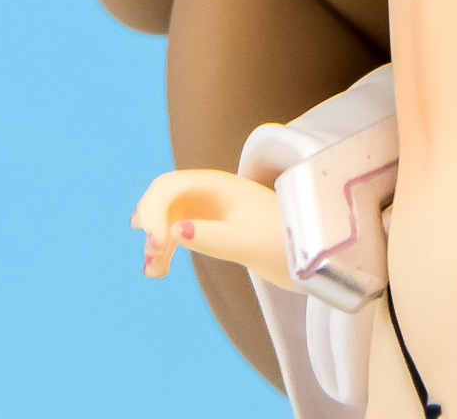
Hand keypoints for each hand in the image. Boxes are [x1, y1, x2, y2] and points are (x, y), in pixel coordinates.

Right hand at [133, 169, 294, 290]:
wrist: (307, 252)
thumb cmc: (284, 243)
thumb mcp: (249, 243)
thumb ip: (213, 236)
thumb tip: (175, 231)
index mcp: (222, 185)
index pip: (172, 185)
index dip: (156, 211)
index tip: (159, 245)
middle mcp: (211, 192)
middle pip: (162, 195)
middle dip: (150, 221)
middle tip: (152, 255)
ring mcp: (208, 209)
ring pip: (166, 215)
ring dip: (153, 239)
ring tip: (153, 271)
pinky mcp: (209, 227)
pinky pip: (174, 232)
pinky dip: (162, 249)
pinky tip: (158, 269)